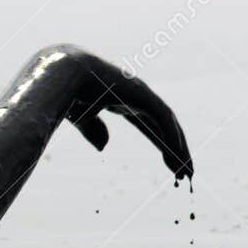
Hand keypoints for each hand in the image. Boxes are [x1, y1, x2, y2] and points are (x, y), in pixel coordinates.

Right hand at [65, 52, 193, 179]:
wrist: (61, 75)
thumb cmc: (65, 94)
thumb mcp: (79, 118)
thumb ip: (93, 130)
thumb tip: (105, 147)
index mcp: (121, 98)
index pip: (149, 123)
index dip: (161, 142)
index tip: (170, 162)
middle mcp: (135, 94)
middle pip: (163, 125)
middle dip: (175, 148)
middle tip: (185, 172)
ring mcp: (140, 92)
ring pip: (168, 123)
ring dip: (179, 148)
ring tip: (187, 172)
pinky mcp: (141, 94)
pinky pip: (162, 118)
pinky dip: (171, 138)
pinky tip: (177, 156)